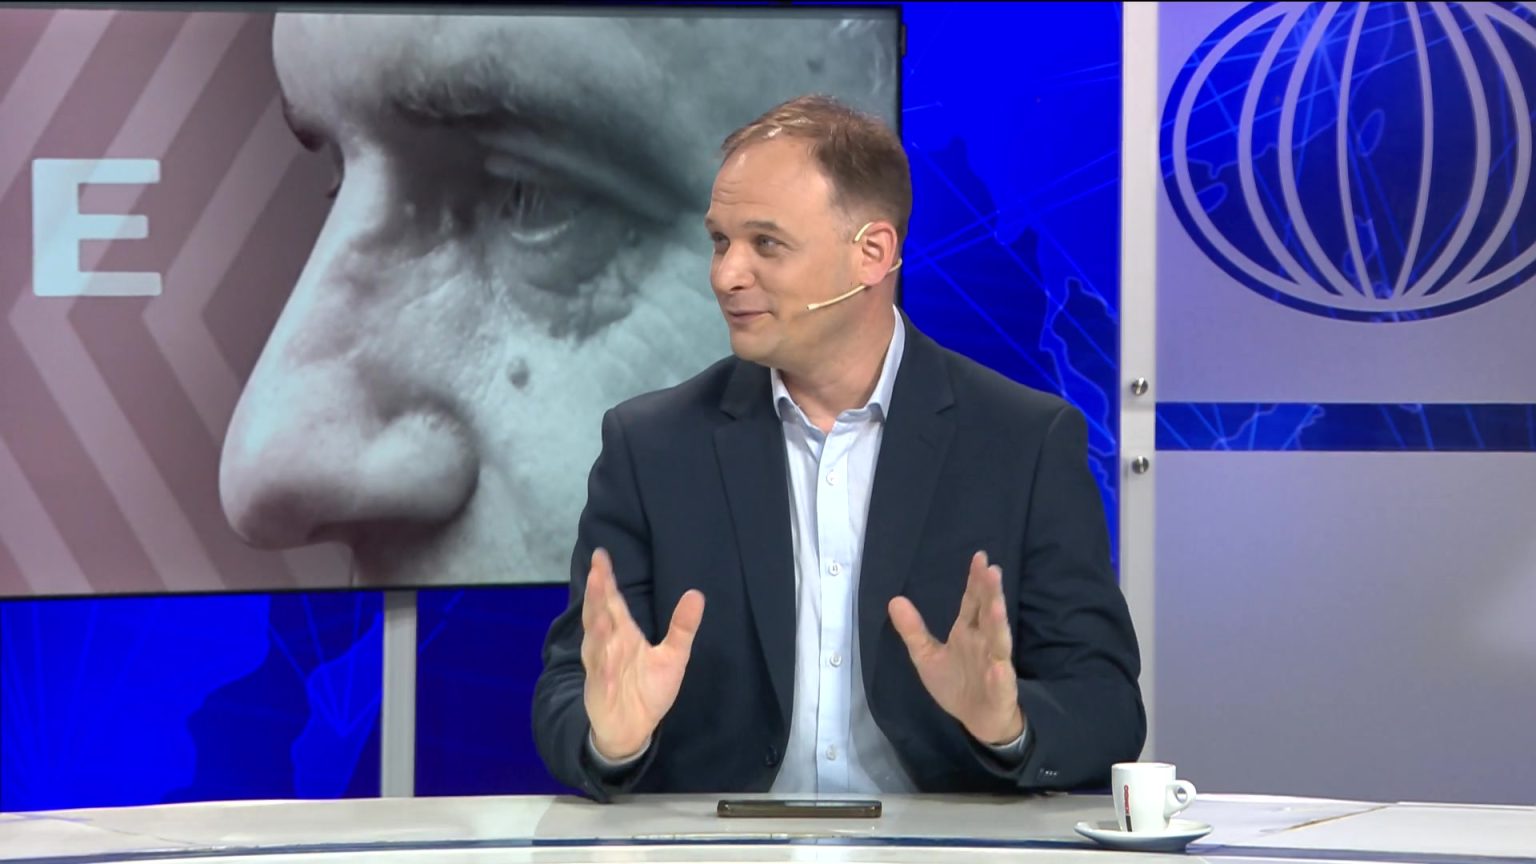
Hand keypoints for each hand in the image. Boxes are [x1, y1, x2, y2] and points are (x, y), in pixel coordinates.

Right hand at [581, 548, 704, 759]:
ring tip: (599, 611)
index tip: (601, 556)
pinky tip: (603, 661)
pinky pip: (599, 679)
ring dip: (596, 628)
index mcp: (623, 633)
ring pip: (594, 644)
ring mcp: (601, 668)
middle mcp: (608, 645)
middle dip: (596, 595)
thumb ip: (682, 627)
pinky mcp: (600, 692)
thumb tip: (696, 594)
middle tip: (596, 572)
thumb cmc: (648, 689)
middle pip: (599, 615)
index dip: (605, 579)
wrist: (633, 728)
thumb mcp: (673, 657)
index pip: (612, 601)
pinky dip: (600, 670)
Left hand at [888, 550, 1024, 744]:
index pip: (972, 602)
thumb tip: (894, 600)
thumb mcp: (926, 656)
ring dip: (999, 624)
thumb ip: (913, 630)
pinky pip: (1001, 682)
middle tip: (991, 570)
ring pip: (999, 642)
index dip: (975, 581)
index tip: (979, 557)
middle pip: (988, 614)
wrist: (977, 720)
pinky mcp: (1001, 690)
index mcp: (967, 632)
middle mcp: (984, 643)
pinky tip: (999, 668)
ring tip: (997, 606)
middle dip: (990, 593)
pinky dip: (1000, 675)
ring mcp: (995, 665)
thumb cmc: (956, 684)